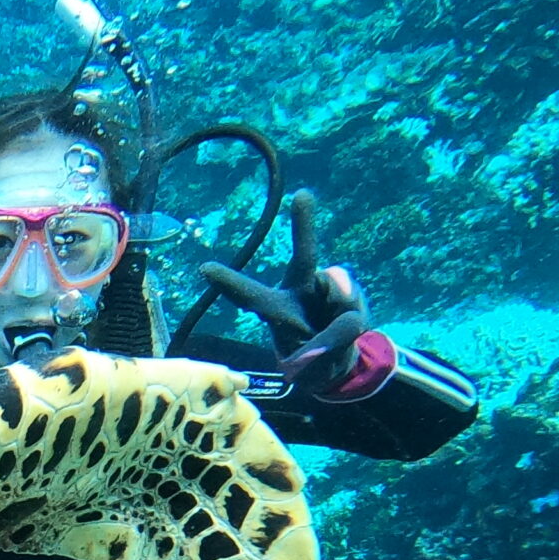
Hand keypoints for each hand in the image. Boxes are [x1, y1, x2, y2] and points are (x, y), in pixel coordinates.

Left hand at [199, 191, 369, 393]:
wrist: (340, 363)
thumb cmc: (315, 358)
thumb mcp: (316, 363)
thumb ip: (330, 340)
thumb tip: (345, 308)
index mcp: (274, 309)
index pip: (248, 294)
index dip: (229, 282)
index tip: (204, 268)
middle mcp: (299, 289)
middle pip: (305, 258)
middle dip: (305, 226)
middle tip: (304, 196)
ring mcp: (326, 287)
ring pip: (340, 291)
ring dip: (340, 321)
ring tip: (332, 338)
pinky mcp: (349, 291)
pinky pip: (353, 301)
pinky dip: (351, 319)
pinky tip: (349, 325)